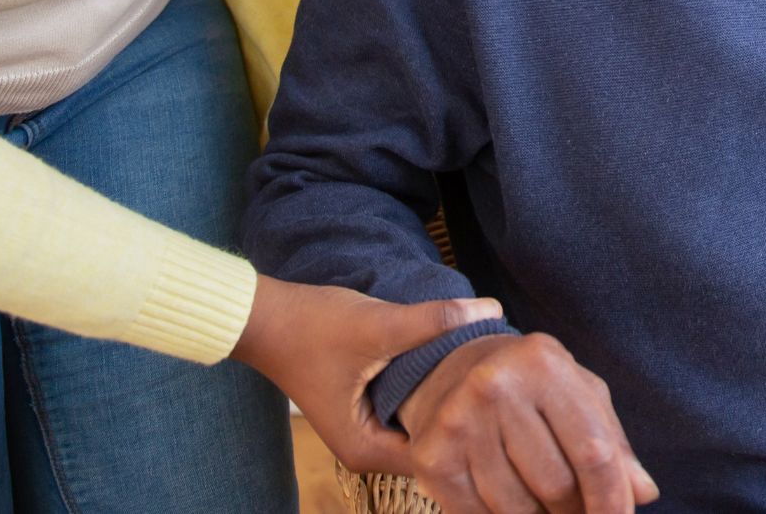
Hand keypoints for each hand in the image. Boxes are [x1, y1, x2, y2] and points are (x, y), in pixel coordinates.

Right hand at [230, 275, 506, 475]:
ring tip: (484, 368)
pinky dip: (432, 391)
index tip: (501, 392)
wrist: (264, 317)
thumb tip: (493, 310)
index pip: (441, 455)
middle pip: (437, 443)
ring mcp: (368, 432)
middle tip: (500, 377)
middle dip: (466, 412)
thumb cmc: (311, 327)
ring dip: (450, 400)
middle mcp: (369, 452)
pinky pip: (412, 409)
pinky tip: (456, 363)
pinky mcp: (368, 409)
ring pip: (425, 424)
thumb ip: (434, 321)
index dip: (473, 423)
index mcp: (368, 451)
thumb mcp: (378, 324)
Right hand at [398, 330, 658, 513]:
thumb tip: (644, 492)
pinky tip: (507, 502)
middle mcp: (495, 387)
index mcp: (543, 365)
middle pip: (556, 486)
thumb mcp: (578, 394)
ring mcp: (458, 423)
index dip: (612, 499)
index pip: (593, 452)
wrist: (449, 366)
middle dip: (576, 512)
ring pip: (517, 509)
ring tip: (543, 504)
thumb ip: (614, 442)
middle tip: (576, 508)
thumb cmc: (530, 385)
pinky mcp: (431, 458)